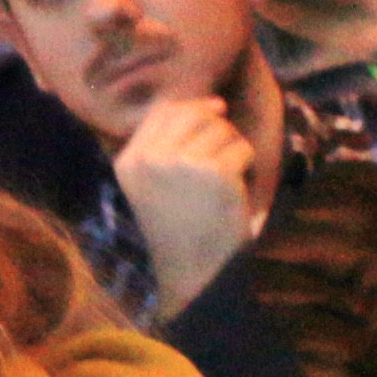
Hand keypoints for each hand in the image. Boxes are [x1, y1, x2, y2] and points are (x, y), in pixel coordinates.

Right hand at [115, 90, 263, 309]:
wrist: (191, 274)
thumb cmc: (176, 230)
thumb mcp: (152, 185)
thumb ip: (166, 143)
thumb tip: (214, 102)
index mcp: (130, 161)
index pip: (163, 110)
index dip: (193, 107)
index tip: (214, 115)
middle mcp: (152, 158)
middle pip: (196, 114)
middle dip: (216, 129)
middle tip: (221, 160)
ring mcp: (183, 163)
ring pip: (222, 130)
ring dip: (232, 151)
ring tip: (226, 181)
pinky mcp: (215, 173)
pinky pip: (241, 149)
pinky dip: (247, 167)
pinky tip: (237, 190)